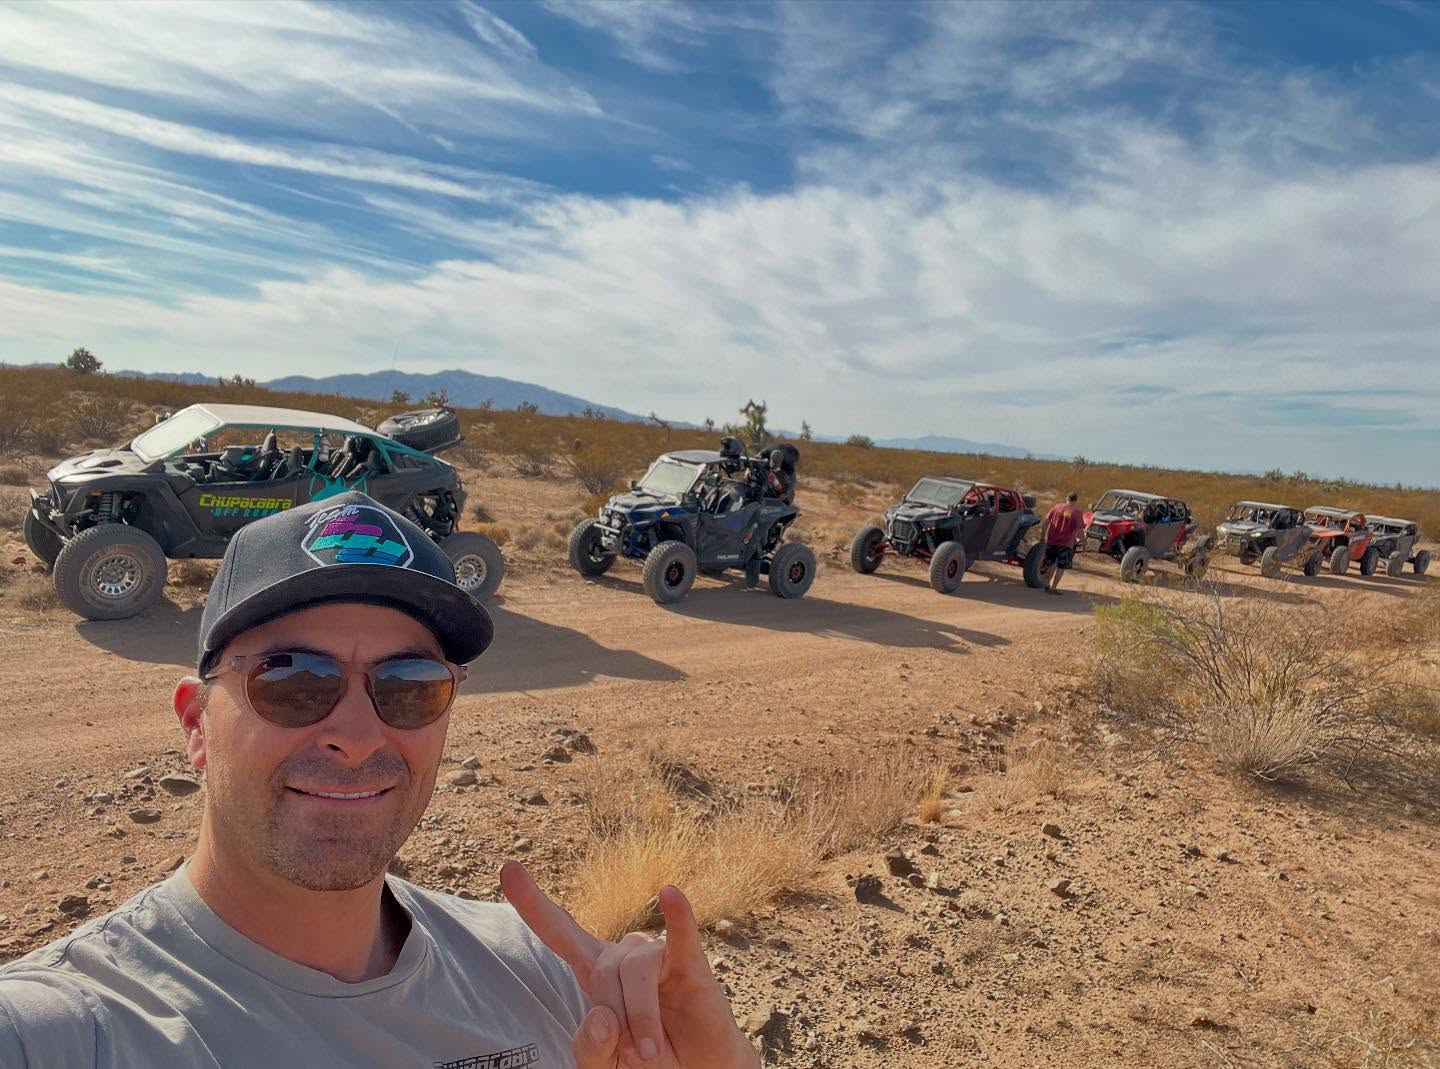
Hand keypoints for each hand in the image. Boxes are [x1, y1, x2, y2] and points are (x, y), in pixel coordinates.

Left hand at [500, 862, 759, 1068]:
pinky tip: (670, 894)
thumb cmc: (646, 1061)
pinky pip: (681, 935)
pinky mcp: (691, 963)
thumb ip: (589, 1047)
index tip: (507, 870)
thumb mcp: (605, 1064)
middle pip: (602, 973)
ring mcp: (658, 954)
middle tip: (635, 1055)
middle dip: (617, 1020)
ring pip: (636, 972)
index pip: (559, 931)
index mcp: (596, 971)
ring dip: (642, 1018)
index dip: (533, 903)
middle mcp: (623, 954)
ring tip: (652, 1050)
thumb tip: (601, 1016)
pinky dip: (677, 916)